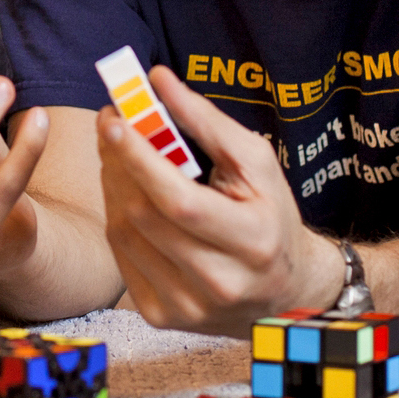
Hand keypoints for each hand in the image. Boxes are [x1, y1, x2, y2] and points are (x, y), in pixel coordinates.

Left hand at [97, 64, 342, 338]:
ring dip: (112, 186)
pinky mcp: (163, 318)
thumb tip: (158, 79)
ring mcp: (188, 307)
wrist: (286, 291)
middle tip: (112, 126)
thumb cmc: (271, 214)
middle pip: (144, 215)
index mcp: (253, 242)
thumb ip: (207, 121)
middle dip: (119, 163)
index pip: (179, 200)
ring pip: (125, 234)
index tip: (114, 120)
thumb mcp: (257, 163)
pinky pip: (121, 257)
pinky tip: (127, 195)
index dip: (140, 159)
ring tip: (119, 156)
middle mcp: (220, 283)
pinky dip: (117, 218)